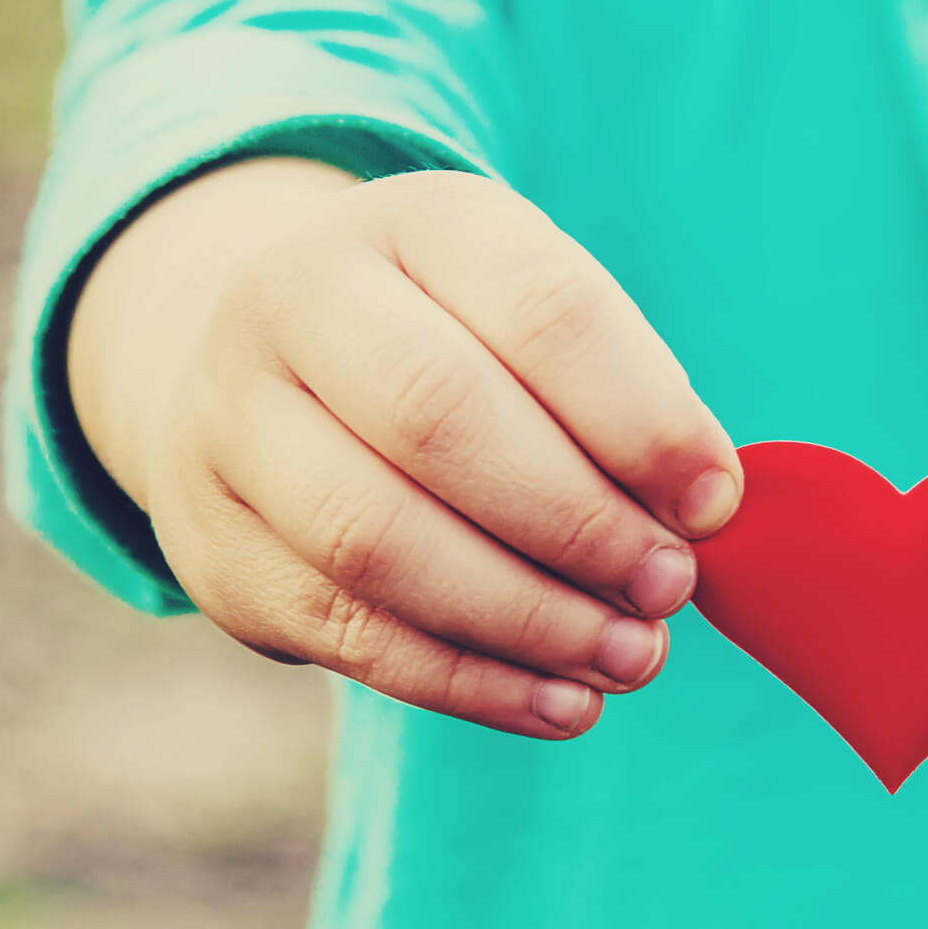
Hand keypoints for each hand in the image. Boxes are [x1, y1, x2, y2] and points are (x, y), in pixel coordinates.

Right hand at [70, 160, 741, 737]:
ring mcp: (230, 423)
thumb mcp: (532, 327)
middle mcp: (294, 300)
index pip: (541, 308)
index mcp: (413, 222)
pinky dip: (468, 683)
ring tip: (625, 657)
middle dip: (577, 522)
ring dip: (525, 618)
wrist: (260, 376)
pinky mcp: (214, 546)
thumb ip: (620, 403)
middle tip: (667, 589)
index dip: (642, 417)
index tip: (713, 505)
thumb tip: (697, 515)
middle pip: (440, 416)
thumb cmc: (455, 353)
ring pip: (376, 538)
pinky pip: (345, 632)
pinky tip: (558, 706)